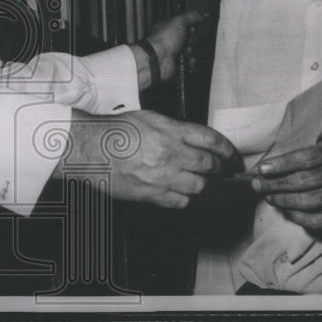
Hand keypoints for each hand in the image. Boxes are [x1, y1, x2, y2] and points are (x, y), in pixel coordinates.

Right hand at [59, 109, 238, 208]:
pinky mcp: (151, 194)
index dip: (228, 150)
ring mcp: (162, 177)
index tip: (232, 156)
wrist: (89, 148)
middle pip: (210, 166)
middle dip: (221, 169)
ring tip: (200, 181)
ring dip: (203, 184)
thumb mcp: (149, 119)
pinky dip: (184, 198)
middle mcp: (170, 154)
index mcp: (171, 132)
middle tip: (224, 171)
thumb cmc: (114, 131)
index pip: (212, 141)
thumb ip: (175, 129)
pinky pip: (180, 202)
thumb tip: (196, 140)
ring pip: (198, 187)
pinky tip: (180, 191)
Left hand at [137, 10, 206, 84]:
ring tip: (187, 51)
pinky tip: (189, 60)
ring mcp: (172, 53)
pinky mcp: (176, 64)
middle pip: (189, 39)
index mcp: (168, 27)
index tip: (194, 27)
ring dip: (192, 51)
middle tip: (189, 40)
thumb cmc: (164, 39)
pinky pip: (189, 64)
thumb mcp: (180, 20)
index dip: (191, 26)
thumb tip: (203, 14)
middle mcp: (169, 40)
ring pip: (190, 51)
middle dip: (193, 40)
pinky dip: (191, 63)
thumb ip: (192, 16)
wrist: (158, 59)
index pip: (184, 25)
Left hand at [251, 139, 321, 232]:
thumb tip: (264, 170)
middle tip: (257, 185)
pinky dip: (296, 216)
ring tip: (268, 197)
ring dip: (282, 200)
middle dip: (275, 184)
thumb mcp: (320, 153)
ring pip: (307, 201)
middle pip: (303, 181)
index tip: (262, 169)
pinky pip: (315, 219)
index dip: (282, 163)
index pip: (306, 157)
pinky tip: (285, 211)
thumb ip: (296, 158)